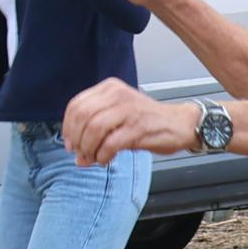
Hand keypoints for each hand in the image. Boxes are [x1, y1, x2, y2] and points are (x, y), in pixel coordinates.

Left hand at [62, 76, 192, 166]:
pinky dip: (103, 156)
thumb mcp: (118, 116)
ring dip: (89, 149)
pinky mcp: (139, 127)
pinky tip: (106, 160)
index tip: (70, 143)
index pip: (76, 105)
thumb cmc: (147, 121)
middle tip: (81, 154)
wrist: (180, 123)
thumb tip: (78, 156)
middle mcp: (118, 95)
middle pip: (82, 117)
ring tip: (94, 158)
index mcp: (109, 88)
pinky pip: (110, 144)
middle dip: (77, 140)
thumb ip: (95, 131)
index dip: (68, 127)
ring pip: (94, 130)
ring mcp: (129, 110)